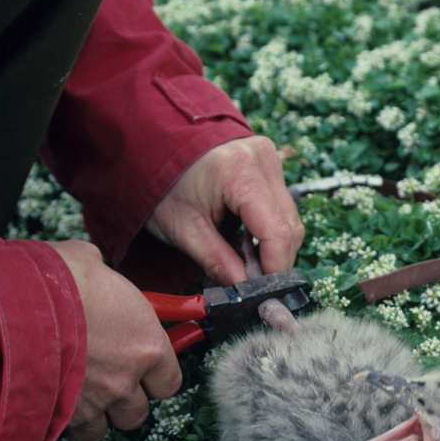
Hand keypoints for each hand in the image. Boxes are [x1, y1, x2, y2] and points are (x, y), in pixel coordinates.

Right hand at [50, 240, 180, 440]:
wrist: (17, 300)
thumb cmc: (58, 277)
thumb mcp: (93, 265)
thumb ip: (105, 283)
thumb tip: (95, 271)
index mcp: (147, 345)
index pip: (169, 382)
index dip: (154, 377)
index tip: (142, 368)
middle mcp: (126, 380)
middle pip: (138, 412)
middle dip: (124, 400)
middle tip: (106, 380)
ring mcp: (94, 402)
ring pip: (103, 429)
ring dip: (94, 415)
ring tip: (78, 393)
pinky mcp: (60, 415)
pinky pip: (70, 432)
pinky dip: (64, 421)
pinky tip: (52, 399)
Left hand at [145, 136, 304, 285]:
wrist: (150, 146)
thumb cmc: (161, 185)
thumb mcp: (183, 230)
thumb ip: (218, 262)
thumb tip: (246, 291)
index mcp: (239, 171)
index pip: (277, 232)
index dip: (275, 268)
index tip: (264, 293)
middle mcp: (262, 158)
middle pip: (289, 226)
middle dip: (274, 261)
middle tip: (251, 284)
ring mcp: (268, 157)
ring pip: (289, 217)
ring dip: (272, 247)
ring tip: (243, 264)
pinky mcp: (267, 162)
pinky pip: (280, 205)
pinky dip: (268, 230)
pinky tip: (245, 242)